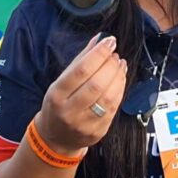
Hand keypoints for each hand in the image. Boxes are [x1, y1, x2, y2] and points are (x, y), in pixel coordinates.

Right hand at [34, 34, 127, 155]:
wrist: (56, 138)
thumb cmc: (58, 105)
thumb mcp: (61, 82)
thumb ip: (80, 60)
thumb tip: (99, 40)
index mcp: (57, 95)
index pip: (81, 71)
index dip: (98, 54)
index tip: (109, 41)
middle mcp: (69, 111)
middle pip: (96, 85)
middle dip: (110, 65)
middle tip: (115, 55)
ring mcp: (85, 124)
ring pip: (108, 97)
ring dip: (118, 77)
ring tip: (119, 64)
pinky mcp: (98, 132)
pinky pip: (114, 108)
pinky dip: (120, 90)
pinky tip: (120, 79)